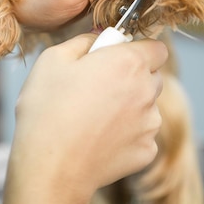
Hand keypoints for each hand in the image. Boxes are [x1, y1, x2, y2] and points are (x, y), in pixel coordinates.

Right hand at [2, 35, 166, 203]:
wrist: (50, 166)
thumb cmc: (47, 110)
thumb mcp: (53, 59)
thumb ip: (83, 40)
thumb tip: (99, 36)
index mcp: (128, 63)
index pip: (156, 47)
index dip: (135, 49)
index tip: (114, 56)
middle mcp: (147, 91)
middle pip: (151, 76)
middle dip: (131, 76)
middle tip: (96, 85)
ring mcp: (149, 124)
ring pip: (146, 106)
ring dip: (128, 106)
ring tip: (92, 115)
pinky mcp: (145, 151)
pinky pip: (140, 134)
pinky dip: (124, 133)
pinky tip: (97, 136)